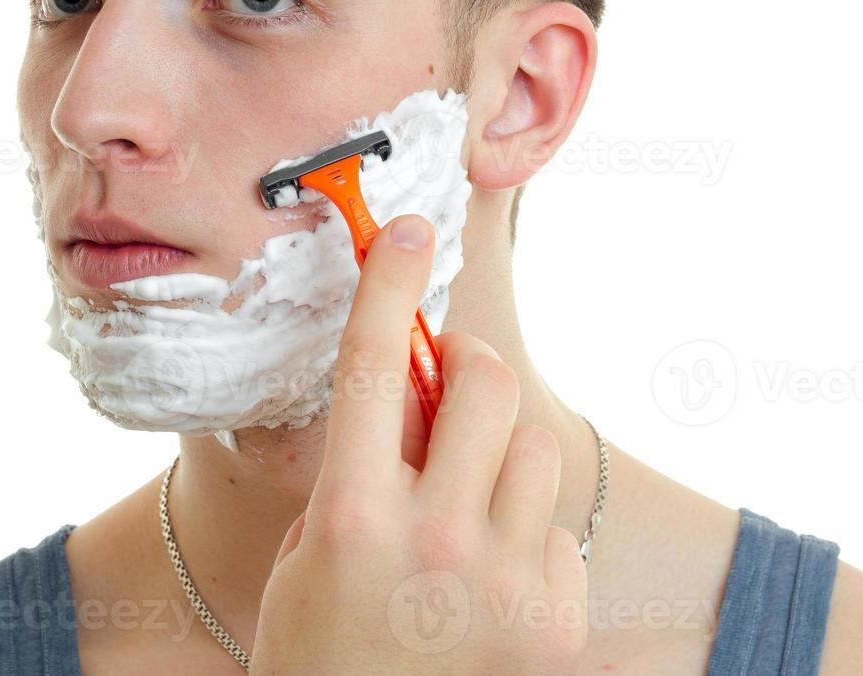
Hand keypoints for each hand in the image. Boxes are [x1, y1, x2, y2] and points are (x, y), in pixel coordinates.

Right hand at [248, 213, 587, 674]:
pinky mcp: (555, 623)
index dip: (388, 280)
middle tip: (445, 378)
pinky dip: (523, 531)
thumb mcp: (307, 553)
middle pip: (487, 381)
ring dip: (497, 448)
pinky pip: (555, 526)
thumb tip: (410, 387)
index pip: (373, 363)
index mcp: (351, 516)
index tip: (404, 229)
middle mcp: (435, 542)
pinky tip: (487, 576)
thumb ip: (358, 469)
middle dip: (466, 362)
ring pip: (535, 446)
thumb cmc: (317, 648)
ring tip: (463, 498)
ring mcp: (505, 584)